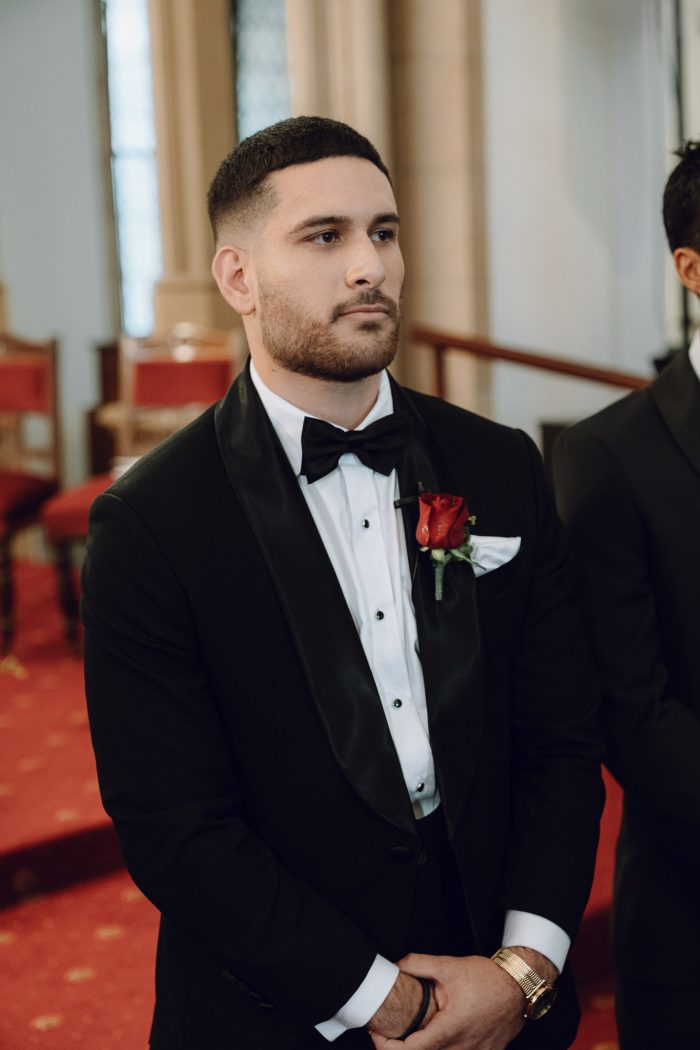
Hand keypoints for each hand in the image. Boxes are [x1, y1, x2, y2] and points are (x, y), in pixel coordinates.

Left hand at [370, 954, 524, 1049]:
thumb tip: (396, 965)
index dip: (387, 1047)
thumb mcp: (449, 965)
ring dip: (424, 1048)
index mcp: (450, 1029)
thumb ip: (418, 963)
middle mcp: (462, 1048)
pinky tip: (439, 1034)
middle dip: (402, 1048)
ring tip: (413, 1032)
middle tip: (390, 1032)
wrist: (520, 986)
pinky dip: (444, 1049)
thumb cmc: (489, 978)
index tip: (378, 1035)